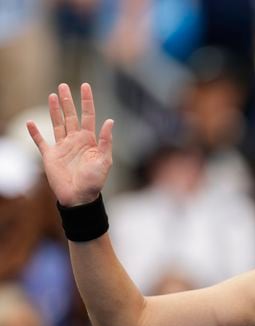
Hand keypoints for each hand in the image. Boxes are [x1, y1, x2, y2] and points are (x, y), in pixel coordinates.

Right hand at [26, 83, 113, 206]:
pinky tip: (30, 123)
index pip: (88, 115)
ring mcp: (62, 147)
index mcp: (90, 140)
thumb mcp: (104, 160)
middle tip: (63, 85)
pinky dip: (35, 133)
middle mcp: (76, 140)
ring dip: (54, 110)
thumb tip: (110, 121)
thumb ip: (105, 141)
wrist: (79, 197)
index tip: (85, 86)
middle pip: (71, 116)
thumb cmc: (94, 181)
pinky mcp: (50, 156)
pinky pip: (41, 142)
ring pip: (57, 123)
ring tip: (52, 95)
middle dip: (67, 101)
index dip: (87, 101)